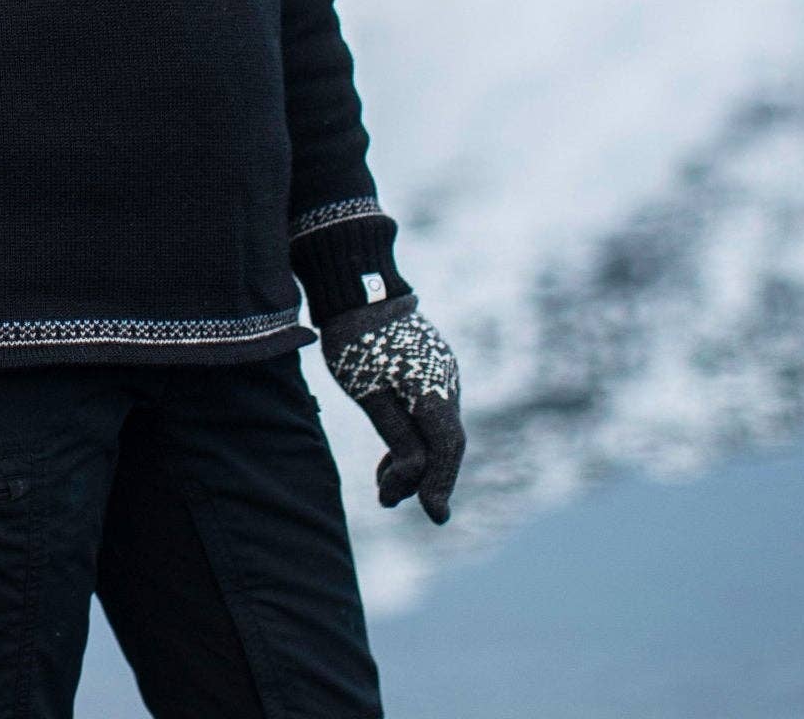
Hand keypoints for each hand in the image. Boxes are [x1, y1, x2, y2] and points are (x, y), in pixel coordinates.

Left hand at [317, 292, 464, 523]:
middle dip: (421, 476)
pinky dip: (413, 434)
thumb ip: (397, 438)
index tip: (435, 517)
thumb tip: (415, 480)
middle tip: (386, 499)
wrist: (357, 287)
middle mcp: (447, 381)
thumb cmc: (355, 341)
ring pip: (435, 428)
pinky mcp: (431, 366)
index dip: (442, 484)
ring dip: (414, 457)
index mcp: (434, 389)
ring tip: (381, 483)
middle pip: (444, 442)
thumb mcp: (369, 395)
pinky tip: (390, 452)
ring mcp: (442, 371)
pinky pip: (428, 410)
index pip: (448, 448)